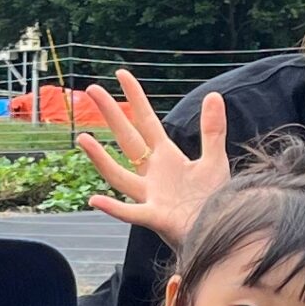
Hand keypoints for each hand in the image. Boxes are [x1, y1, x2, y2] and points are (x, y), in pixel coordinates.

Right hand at [75, 71, 231, 247]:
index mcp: (165, 157)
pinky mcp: (155, 218)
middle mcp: (152, 174)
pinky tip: (96, 200)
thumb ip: (212, 131)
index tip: (121, 74)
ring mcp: (150, 196)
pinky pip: (130, 213)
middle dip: (111, 115)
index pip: (145, 121)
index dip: (134, 97)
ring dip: (100, 158)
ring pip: (119, 176)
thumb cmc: (214, 200)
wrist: (221, 231)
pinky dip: (113, 208)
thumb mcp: (214, 160)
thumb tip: (214, 95)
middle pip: (127, 139)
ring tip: (83, 138)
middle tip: (92, 89)